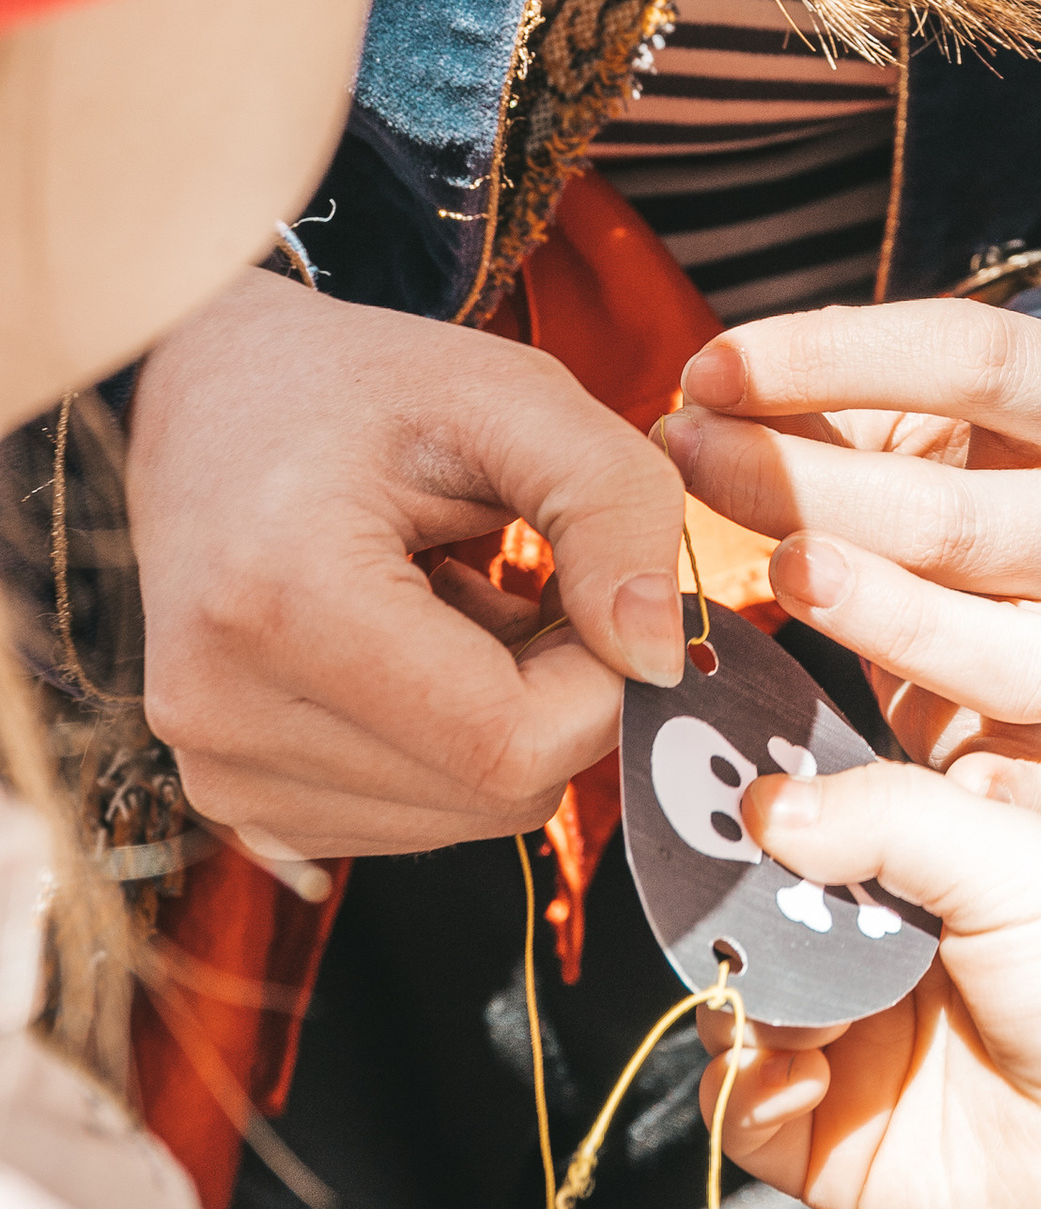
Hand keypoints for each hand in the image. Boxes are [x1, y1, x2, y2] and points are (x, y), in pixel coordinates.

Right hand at [127, 269, 686, 856]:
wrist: (212, 400)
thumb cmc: (366, 388)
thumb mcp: (512, 395)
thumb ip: (616, 506)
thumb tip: (661, 661)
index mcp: (281, 601)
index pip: (508, 743)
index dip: (603, 682)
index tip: (602, 590)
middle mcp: (222, 712)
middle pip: (493, 792)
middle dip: (561, 698)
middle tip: (532, 583)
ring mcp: (216, 770)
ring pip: (465, 817)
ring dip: (507, 720)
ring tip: (456, 601)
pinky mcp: (232, 801)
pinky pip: (413, 820)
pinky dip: (451, 744)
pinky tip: (415, 647)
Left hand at [662, 303, 1040, 824]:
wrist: (1014, 558)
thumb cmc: (930, 457)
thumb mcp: (895, 400)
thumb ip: (816, 396)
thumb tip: (703, 398)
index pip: (977, 362)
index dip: (833, 358)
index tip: (708, 368)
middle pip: (951, 518)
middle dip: (799, 488)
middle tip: (686, 460)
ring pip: (991, 653)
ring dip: (866, 615)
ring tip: (774, 573)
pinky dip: (998, 798)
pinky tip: (931, 790)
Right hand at [697, 754, 1040, 1208]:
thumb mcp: (1013, 858)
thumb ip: (890, 815)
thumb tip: (766, 803)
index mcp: (920, 872)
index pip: (814, 824)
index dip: (771, 810)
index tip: (727, 787)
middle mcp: (873, 954)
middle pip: (757, 914)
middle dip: (740, 908)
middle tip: (744, 906)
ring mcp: (845, 1045)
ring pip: (736, 1003)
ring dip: (748, 997)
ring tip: (805, 1009)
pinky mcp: (824, 1138)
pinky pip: (737, 1106)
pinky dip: (746, 1089)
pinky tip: (803, 1077)